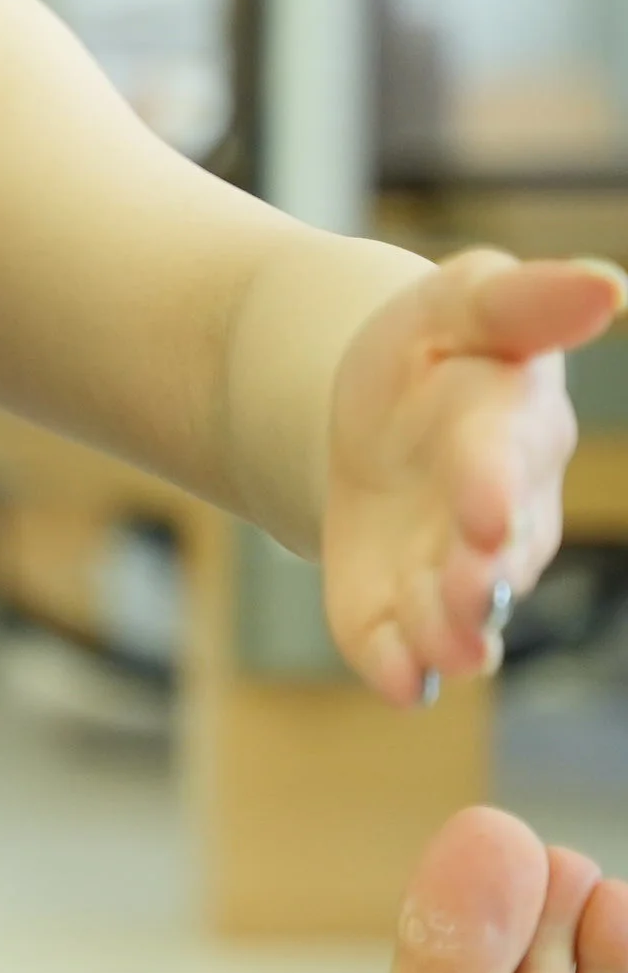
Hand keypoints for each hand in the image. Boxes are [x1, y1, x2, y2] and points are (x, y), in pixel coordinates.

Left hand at [324, 250, 625, 698]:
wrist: (368, 410)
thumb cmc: (433, 350)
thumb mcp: (462, 303)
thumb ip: (525, 300)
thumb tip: (611, 286)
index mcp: (510, 432)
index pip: (505, 463)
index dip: (495, 488)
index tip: (485, 514)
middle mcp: (498, 516)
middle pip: (493, 556)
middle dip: (480, 578)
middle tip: (469, 592)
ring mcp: (449, 567)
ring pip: (457, 614)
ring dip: (451, 636)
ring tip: (449, 656)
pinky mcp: (393, 604)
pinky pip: (397, 646)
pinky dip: (395, 668)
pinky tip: (398, 685)